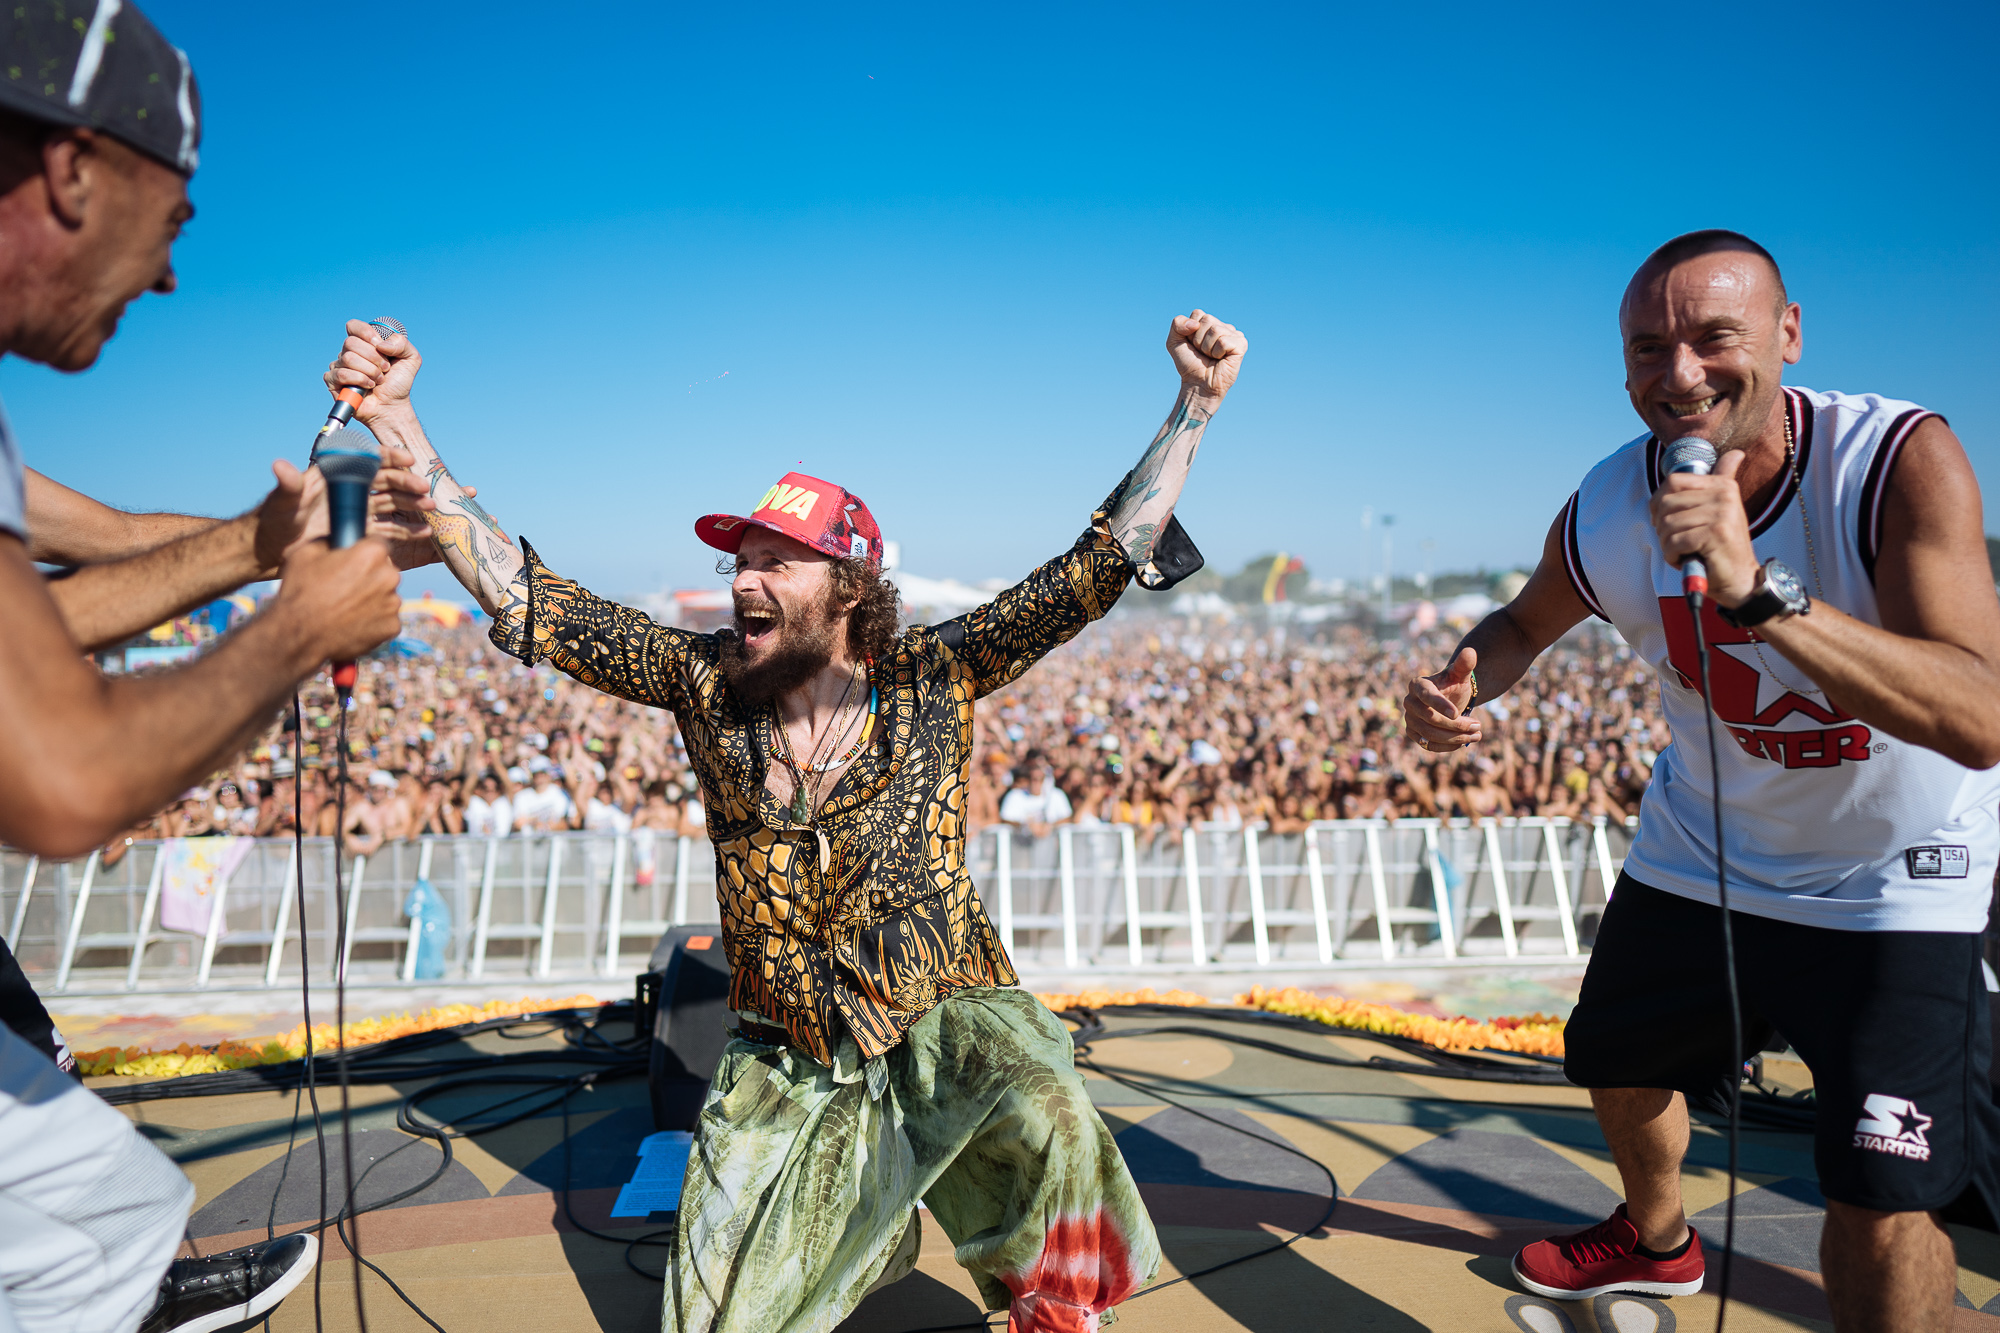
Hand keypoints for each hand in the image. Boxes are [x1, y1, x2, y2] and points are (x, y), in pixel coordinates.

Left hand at [255, 445, 442, 573]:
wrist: (271, 551)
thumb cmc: (273, 520)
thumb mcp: (282, 501)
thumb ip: (287, 484)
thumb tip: (280, 466)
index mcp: (335, 475)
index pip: (365, 460)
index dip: (388, 458)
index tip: (408, 461)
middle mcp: (350, 490)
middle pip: (385, 481)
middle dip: (407, 483)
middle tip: (424, 490)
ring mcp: (357, 511)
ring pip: (392, 503)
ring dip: (412, 504)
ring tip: (431, 509)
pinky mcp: (360, 531)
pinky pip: (389, 529)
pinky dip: (408, 530)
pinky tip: (426, 532)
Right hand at [272, 536, 401, 662]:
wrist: (298, 635)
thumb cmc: (299, 592)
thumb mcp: (306, 553)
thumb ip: (330, 541)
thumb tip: (337, 539)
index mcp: (372, 553)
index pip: (377, 544)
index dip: (364, 551)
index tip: (354, 560)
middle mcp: (389, 576)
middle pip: (385, 570)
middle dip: (370, 575)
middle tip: (346, 587)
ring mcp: (393, 603)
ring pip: (386, 596)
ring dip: (372, 599)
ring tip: (345, 608)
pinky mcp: (392, 626)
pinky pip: (386, 619)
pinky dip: (373, 622)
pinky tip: (352, 623)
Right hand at [325, 319, 419, 425]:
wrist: (393, 406)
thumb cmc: (399, 383)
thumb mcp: (411, 358)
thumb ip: (401, 343)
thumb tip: (380, 344)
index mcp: (363, 343)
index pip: (353, 326)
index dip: (366, 333)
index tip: (381, 347)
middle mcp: (348, 352)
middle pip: (351, 342)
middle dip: (374, 358)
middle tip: (385, 369)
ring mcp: (339, 366)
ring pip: (348, 358)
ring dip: (370, 371)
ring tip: (378, 380)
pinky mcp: (333, 381)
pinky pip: (341, 374)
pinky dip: (359, 380)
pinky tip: (368, 386)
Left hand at [1167, 310, 1247, 408]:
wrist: (1198, 384)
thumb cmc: (1189, 364)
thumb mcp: (1174, 342)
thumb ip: (1177, 324)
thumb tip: (1195, 324)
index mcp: (1210, 323)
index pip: (1198, 313)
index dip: (1190, 332)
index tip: (1193, 345)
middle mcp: (1224, 326)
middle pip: (1207, 319)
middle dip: (1198, 339)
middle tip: (1203, 353)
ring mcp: (1234, 335)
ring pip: (1215, 330)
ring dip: (1207, 348)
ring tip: (1211, 357)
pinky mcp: (1241, 345)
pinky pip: (1224, 341)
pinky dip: (1217, 352)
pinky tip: (1220, 359)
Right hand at [1402, 646, 1481, 751]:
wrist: (1448, 699)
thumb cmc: (1453, 684)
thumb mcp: (1460, 674)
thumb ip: (1464, 663)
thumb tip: (1470, 652)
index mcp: (1417, 685)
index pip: (1426, 696)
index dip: (1440, 705)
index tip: (1457, 713)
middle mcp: (1409, 702)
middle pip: (1429, 719)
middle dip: (1456, 725)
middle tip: (1478, 725)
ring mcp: (1409, 719)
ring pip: (1430, 735)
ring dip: (1455, 737)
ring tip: (1477, 734)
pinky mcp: (1413, 734)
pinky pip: (1428, 745)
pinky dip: (1448, 746)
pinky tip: (1464, 742)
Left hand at [1649, 450, 1759, 604]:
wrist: (1741, 579)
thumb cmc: (1722, 546)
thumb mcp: (1722, 509)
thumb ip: (1724, 479)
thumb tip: (1736, 452)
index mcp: (1722, 485)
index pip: (1672, 481)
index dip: (1659, 502)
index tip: (1667, 519)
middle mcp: (1724, 495)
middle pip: (1665, 503)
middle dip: (1663, 527)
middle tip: (1678, 542)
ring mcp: (1721, 513)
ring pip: (1667, 524)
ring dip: (1668, 544)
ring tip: (1685, 551)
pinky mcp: (1715, 534)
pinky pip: (1673, 542)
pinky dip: (1672, 556)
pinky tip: (1686, 560)